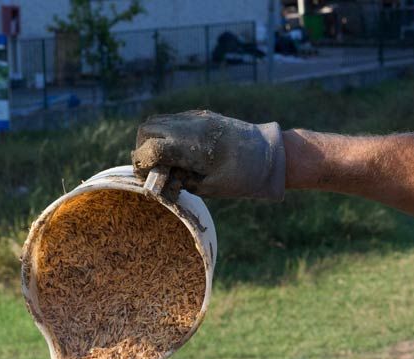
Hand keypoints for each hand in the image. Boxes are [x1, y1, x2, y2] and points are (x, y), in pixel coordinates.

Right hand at [132, 110, 285, 200]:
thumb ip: (180, 182)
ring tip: (166, 160)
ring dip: (154, 140)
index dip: (142, 164)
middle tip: (154, 169)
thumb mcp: (210, 188)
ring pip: (158, 121)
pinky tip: (180, 151)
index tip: (147, 178)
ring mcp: (196, 117)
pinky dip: (167, 134)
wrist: (271, 153)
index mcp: (192, 145)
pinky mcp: (202, 115)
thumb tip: (160, 180)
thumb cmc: (243, 177)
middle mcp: (190, 126)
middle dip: (143, 149)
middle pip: (147, 129)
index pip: (150, 147)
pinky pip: (174, 119)